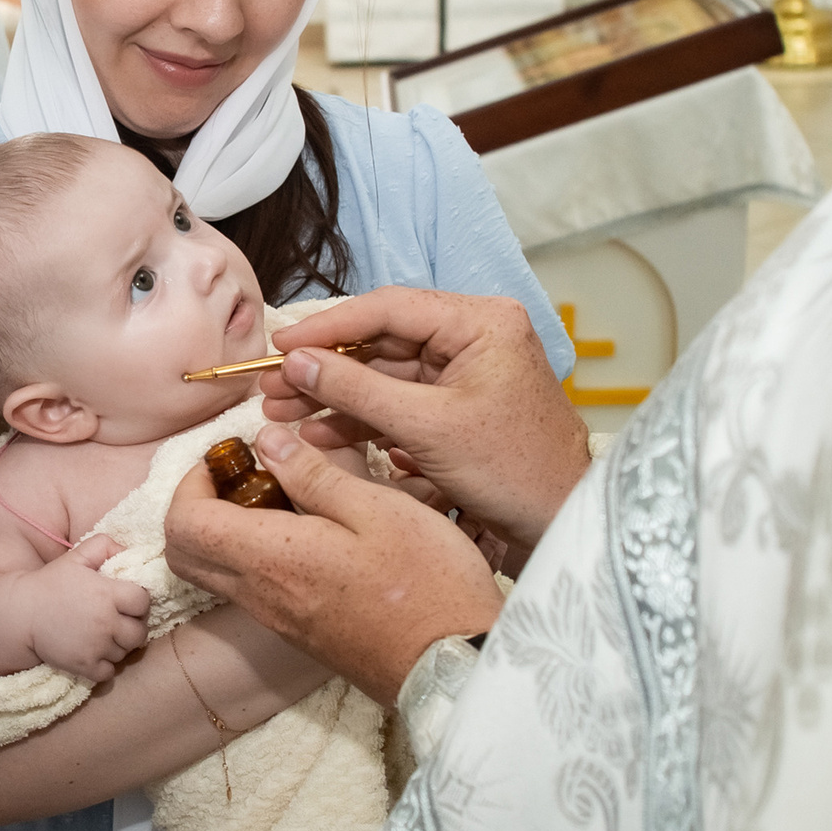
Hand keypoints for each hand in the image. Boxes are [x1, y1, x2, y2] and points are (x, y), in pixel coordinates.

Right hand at [23, 539, 152, 683]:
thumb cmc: (50, 584)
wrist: (21, 614)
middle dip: (134, 626)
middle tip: (120, 621)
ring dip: (119, 646)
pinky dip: (106, 666)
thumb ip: (104, 546)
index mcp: (107, 594)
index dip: (138, 601)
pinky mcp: (85, 666)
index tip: (127, 601)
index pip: (143, 601)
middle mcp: (106, 623)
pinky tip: (96, 653)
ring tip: (105, 636)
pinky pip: (110, 672)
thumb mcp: (76, 557)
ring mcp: (96, 647)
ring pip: (125, 652)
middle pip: (140, 632)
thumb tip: (128, 551)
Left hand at [166, 425, 502, 706]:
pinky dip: (255, 553)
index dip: (192, 481)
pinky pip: (249, 588)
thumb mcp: (377, 508)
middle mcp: (260, 595)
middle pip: (183, 553)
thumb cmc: (425, 582)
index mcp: (271, 558)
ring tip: (285, 495)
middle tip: (246, 474)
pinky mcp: (298, 631)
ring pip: (216, 572)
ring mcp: (277, 619)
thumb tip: (266, 443)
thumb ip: (313, 475)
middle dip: (197, 505)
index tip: (233, 456)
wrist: (452, 664)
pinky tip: (310, 531)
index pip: (183, 523)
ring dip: (228, 528)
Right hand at [257, 287, 589, 551]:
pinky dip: (361, 417)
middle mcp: (474, 335)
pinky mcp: (456, 405)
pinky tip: (319, 433)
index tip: (280, 348)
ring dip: (335, 395)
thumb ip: (358, 391)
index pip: (388, 308)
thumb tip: (298, 362)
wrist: (560, 521)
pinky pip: (399, 401)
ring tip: (281, 414)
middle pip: (381, 340)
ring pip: (384, 374)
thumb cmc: (514, 470)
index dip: (327, 328)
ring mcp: (465, 371)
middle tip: (271, 387)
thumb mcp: (427, 427)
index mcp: (480, 322)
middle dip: (324, 367)